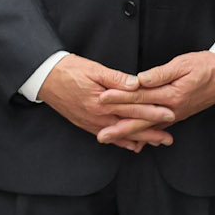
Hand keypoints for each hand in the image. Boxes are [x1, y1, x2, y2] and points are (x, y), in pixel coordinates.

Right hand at [38, 55, 174, 148]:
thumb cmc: (69, 70)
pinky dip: (121, 142)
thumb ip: (116, 78)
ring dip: (140, 139)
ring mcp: (92, 123)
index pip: (133, 108)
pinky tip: (133, 145)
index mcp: (102, 101)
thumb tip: (136, 84)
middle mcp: (98, 116)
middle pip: (130, 125)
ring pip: (120, 134)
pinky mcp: (86, 124)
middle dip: (151, 131)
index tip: (169, 113)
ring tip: (157, 142)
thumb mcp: (93, 69)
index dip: (152, 111)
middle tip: (169, 138)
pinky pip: (108, 136)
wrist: (45, 78)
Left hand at [101, 51, 214, 129]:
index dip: (120, 97)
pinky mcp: (178, 115)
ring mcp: (176, 114)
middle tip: (101, 136)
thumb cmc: (206, 65)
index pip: (140, 97)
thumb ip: (160, 73)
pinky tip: (136, 142)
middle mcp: (173, 109)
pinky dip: (146, 135)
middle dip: (120, 128)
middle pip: (141, 120)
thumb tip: (140, 79)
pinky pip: (158, 127)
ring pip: (148, 126)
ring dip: (129, 134)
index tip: (102, 98)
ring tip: (113, 140)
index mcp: (172, 95)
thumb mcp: (183, 64)